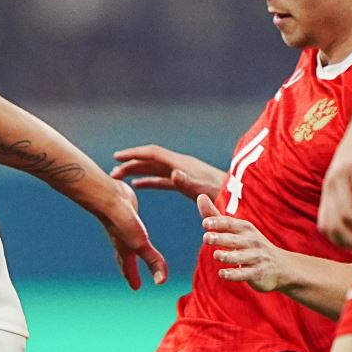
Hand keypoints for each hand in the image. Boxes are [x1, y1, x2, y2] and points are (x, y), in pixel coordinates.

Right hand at [97, 179, 168, 289]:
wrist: (107, 196)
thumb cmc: (121, 221)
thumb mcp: (140, 244)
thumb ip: (153, 261)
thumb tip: (161, 282)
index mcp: (125, 249)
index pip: (128, 268)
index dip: (133, 277)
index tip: (136, 288)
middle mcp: (122, 239)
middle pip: (125, 257)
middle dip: (128, 267)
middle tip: (131, 275)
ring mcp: (123, 226)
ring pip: (127, 241)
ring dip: (130, 249)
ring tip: (133, 250)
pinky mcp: (127, 212)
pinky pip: (131, 225)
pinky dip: (133, 230)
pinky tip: (133, 224)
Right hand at [112, 145, 227, 202]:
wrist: (238, 197)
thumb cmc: (222, 195)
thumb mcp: (203, 190)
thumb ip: (188, 182)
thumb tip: (173, 174)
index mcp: (181, 164)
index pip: (152, 154)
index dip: (134, 154)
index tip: (116, 157)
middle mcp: (180, 165)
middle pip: (150, 160)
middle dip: (131, 163)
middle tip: (112, 172)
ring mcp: (182, 172)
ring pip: (153, 169)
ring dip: (136, 171)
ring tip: (119, 177)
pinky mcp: (185, 182)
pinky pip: (161, 179)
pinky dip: (147, 180)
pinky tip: (137, 185)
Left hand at [198, 194, 286, 292]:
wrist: (282, 266)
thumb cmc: (251, 245)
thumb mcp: (236, 229)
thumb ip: (216, 216)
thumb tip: (200, 196)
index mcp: (245, 229)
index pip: (230, 224)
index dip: (218, 223)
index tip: (205, 223)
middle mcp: (252, 241)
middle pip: (234, 240)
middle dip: (220, 238)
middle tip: (206, 238)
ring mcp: (256, 258)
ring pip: (240, 257)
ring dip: (228, 256)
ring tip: (216, 255)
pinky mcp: (258, 273)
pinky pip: (245, 274)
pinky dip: (234, 274)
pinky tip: (222, 274)